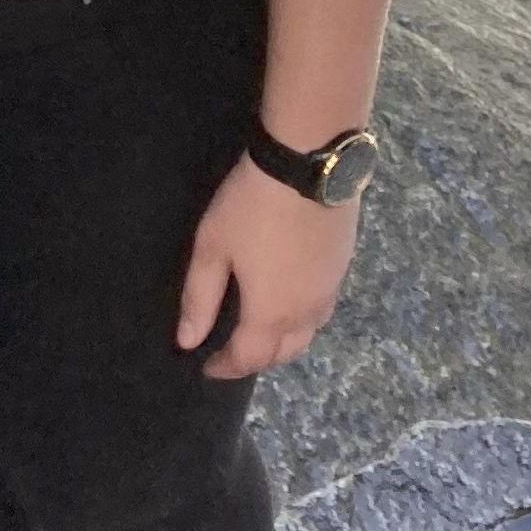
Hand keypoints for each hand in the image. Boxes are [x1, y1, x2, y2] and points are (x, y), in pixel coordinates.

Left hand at [171, 155, 362, 379]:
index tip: (206, 367)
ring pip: (308, 335)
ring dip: (283, 343)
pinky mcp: (343, 267)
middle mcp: (305, 313)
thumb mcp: (213, 247)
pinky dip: (303, 320)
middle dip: (256, 360)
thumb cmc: (252, 206)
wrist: (309, 163)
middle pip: (282, 354)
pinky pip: (322, 311)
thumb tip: (188, 341)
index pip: (247, 358)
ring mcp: (329, 290)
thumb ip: (200, 298)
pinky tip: (291, 301)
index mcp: (269, 314)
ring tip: (261, 332)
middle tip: (233, 353)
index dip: (225, 367)